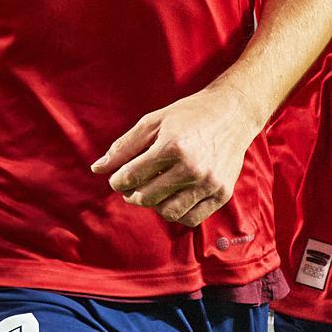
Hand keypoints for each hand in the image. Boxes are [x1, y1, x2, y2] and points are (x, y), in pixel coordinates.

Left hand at [91, 84, 262, 227]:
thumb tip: (97, 168)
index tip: (119, 178)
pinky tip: (174, 197)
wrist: (233, 113)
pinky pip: (192, 218)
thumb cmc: (189, 115)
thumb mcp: (153, 121)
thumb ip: (124, 146)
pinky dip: (177, 214)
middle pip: (147, 197)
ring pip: (168, 212)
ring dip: (155, 204)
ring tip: (155, 190)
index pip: (131, 177)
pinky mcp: (222, 193)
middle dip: (133, 194)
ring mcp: (209, 182)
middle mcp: (192, 167)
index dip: (118, 181)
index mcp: (173, 146)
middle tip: (134, 185)